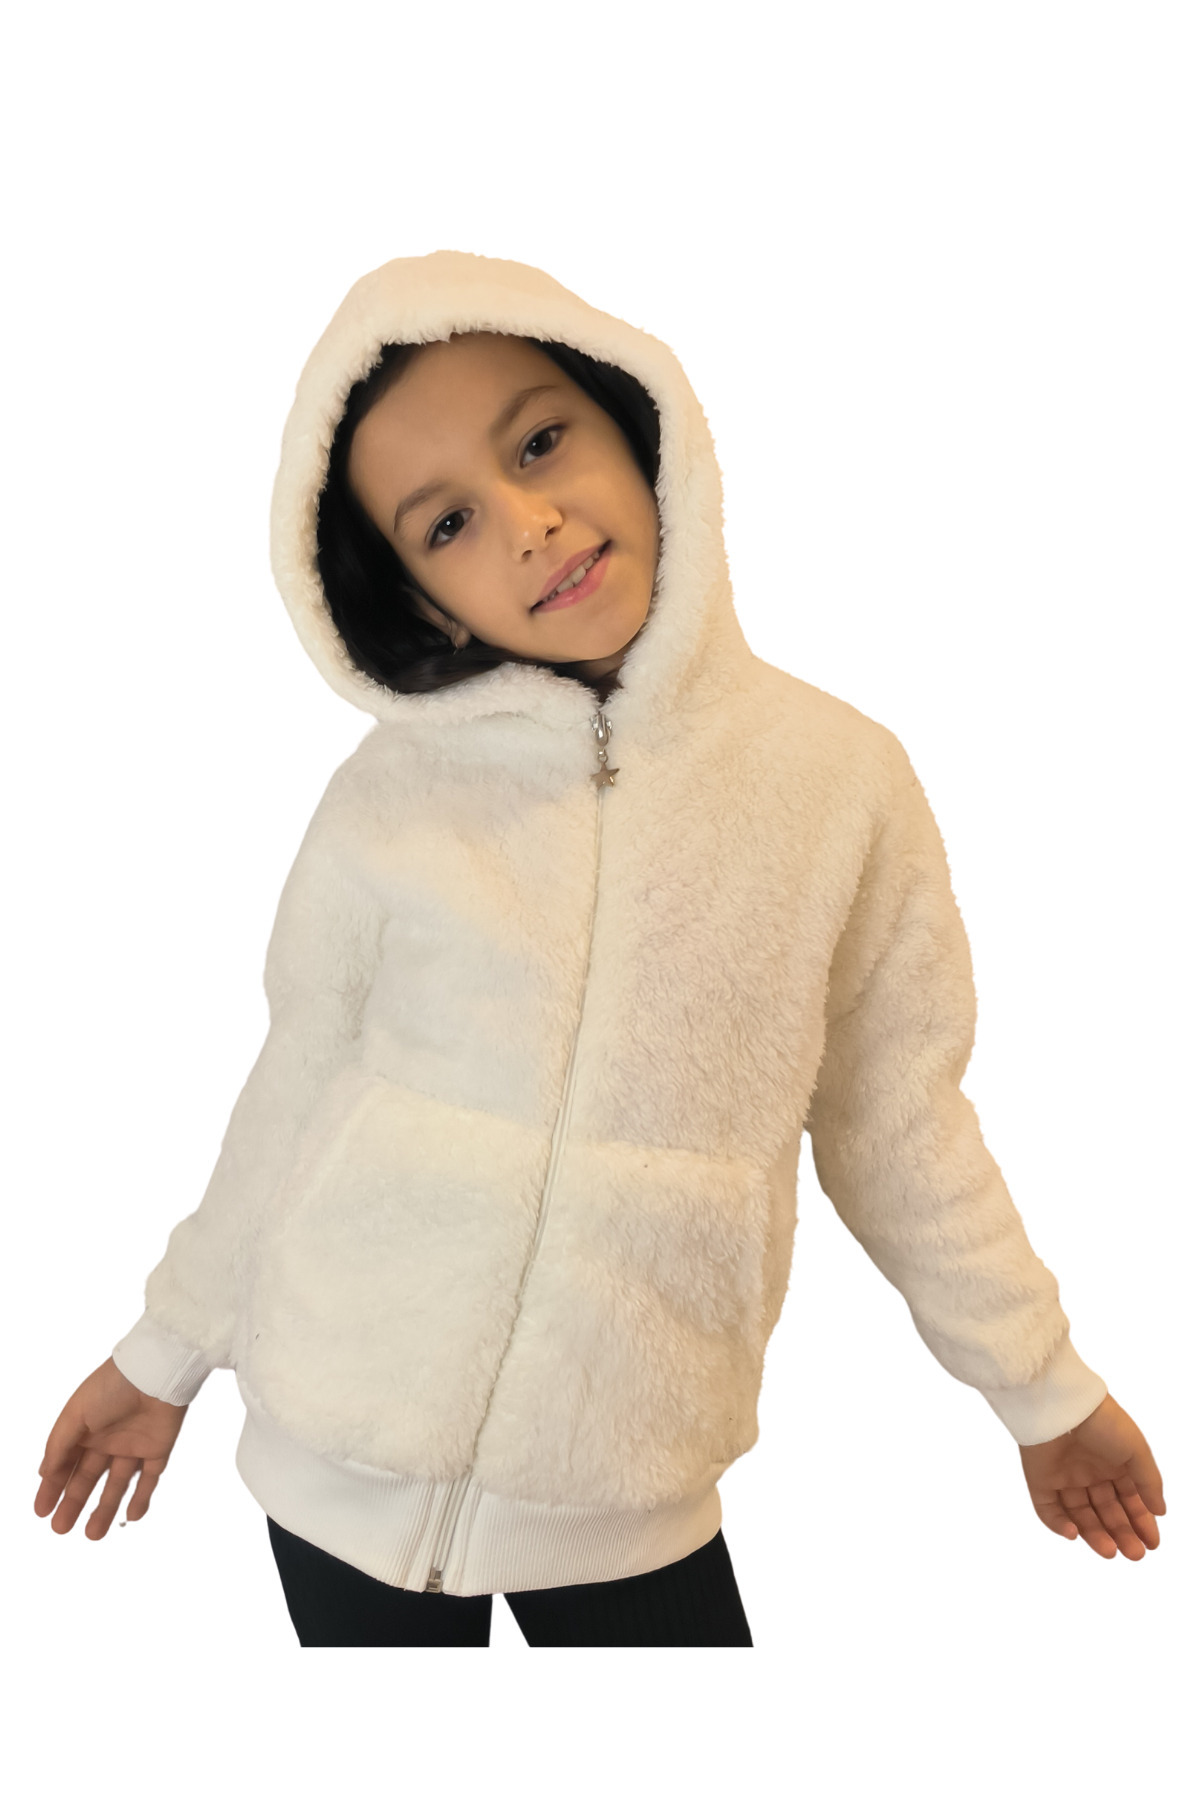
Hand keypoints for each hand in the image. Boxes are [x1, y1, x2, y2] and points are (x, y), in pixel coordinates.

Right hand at [35, 1357, 188, 1539]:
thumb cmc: (111, 1388)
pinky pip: (150, 1478)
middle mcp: (107, 1439)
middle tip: (60, 1529)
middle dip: (73, 1503)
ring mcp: (133, 1445)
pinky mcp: (158, 1448)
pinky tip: (132, 1516)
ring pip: (117, 1484)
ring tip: (92, 1535)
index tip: (41, 1511)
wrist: (156, 1372)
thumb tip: (44, 1473)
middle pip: (87, 1478)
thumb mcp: (76, 1414)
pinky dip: (142, 1497)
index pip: (64, 1464)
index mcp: (85, 1428)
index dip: (52, 1487)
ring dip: (105, 1508)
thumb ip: (59, 1445)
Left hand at [1018, 1393, 1165, 1559]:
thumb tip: (1160, 1511)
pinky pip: (1048, 1509)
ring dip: (1095, 1535)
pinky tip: (1075, 1534)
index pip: (1129, 1500)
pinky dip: (1059, 1525)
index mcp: (1113, 1464)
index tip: (1152, 1544)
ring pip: (1080, 1515)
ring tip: (1111, 1552)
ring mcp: (1064, 1478)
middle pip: (1106, 1511)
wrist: (1061, 1405)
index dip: (1141, 1522)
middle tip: (1135, 1554)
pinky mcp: (1040, 1481)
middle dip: (1122, 1533)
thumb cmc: (1103, 1422)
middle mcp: (1090, 1473)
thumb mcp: (1136, 1450)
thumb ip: (1149, 1482)